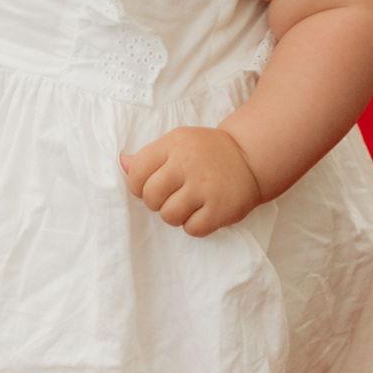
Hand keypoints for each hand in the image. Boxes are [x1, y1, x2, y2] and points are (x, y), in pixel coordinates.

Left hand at [121, 127, 262, 235]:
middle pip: (150, 197)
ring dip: (176, 215)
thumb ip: (148, 156)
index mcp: (173, 144)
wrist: (250, 157)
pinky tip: (204, 212)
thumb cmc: (206, 153)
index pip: (136, 172)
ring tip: (189, 204)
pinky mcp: (221, 208)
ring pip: (169, 216)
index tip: (152, 186)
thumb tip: (122, 163)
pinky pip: (192, 229)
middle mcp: (188, 163)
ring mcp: (205, 186)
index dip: (138, 186)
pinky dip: (195, 225)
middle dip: (157, 203)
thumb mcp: (177, 144)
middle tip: (172, 196)